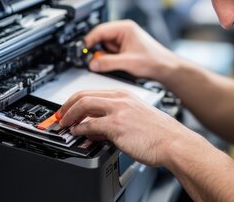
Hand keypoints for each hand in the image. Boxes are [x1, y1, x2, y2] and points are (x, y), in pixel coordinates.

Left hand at [57, 89, 189, 165]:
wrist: (173, 141)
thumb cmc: (159, 132)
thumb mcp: (135, 117)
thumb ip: (114, 120)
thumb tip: (95, 128)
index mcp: (125, 95)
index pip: (93, 91)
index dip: (75, 100)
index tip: (68, 108)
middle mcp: (120, 99)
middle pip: (84, 95)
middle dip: (67, 106)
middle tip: (60, 116)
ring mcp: (118, 111)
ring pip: (84, 105)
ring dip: (70, 115)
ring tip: (64, 124)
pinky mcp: (117, 126)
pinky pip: (91, 124)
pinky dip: (80, 129)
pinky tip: (77, 133)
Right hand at [84, 20, 178, 81]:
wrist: (166, 69)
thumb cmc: (154, 61)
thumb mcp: (128, 62)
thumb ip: (107, 62)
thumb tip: (92, 63)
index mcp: (125, 28)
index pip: (100, 30)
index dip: (89, 40)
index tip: (81, 50)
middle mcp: (123, 32)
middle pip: (100, 39)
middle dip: (96, 50)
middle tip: (91, 61)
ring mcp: (123, 41)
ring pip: (104, 47)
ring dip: (103, 56)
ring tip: (111, 65)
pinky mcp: (124, 50)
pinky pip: (110, 53)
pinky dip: (108, 60)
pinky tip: (115, 66)